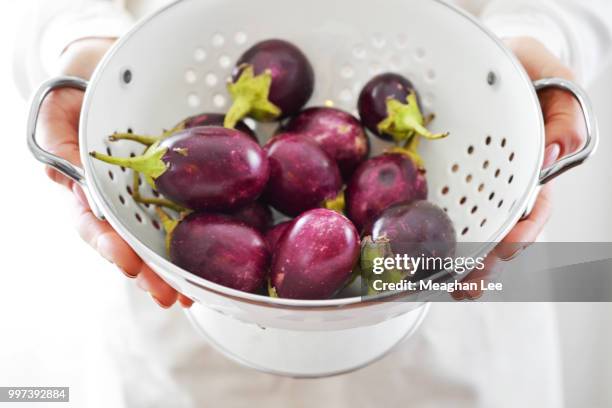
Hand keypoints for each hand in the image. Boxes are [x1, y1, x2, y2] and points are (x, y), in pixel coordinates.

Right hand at [39, 38, 191, 308]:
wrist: (114, 62)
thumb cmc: (83, 78)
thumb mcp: (59, 100)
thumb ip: (54, 134)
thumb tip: (60, 173)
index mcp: (86, 180)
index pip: (94, 219)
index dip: (109, 243)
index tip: (128, 264)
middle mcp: (117, 191)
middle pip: (130, 239)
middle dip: (149, 271)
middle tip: (170, 296)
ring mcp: (147, 186)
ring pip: (159, 231)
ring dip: (174, 264)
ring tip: (192, 292)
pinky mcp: (175, 176)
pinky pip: (186, 205)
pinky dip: (198, 232)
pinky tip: (212, 257)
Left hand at [454, 37, 586, 299]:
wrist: (480, 61)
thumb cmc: (518, 67)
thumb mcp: (549, 74)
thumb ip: (564, 108)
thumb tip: (555, 152)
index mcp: (529, 162)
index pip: (532, 204)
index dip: (522, 229)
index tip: (506, 248)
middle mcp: (500, 180)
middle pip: (498, 229)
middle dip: (485, 260)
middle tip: (469, 283)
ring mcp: (469, 182)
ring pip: (468, 228)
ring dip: (460, 260)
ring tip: (448, 286)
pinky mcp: (440, 178)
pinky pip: (436, 209)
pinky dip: (432, 235)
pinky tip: (424, 260)